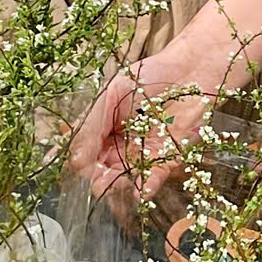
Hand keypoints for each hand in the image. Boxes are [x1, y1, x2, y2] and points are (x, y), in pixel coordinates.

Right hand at [72, 45, 222, 206]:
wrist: (187, 70)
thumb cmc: (146, 77)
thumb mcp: (111, 95)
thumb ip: (92, 125)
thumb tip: (75, 160)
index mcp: (100, 134)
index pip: (83, 159)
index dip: (80, 168)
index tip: (81, 169)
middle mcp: (118, 150)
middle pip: (101, 177)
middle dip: (99, 182)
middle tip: (102, 178)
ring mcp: (141, 157)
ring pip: (124, 184)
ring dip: (119, 189)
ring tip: (120, 184)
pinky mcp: (166, 161)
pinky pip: (152, 180)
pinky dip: (145, 188)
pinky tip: (141, 191)